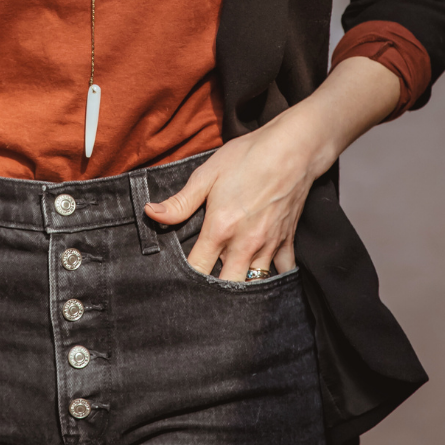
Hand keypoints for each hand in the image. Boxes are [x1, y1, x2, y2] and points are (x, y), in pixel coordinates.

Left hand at [142, 58, 400, 279]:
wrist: (294, 149)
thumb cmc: (248, 157)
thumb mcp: (207, 174)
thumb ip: (180, 202)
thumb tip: (151, 214)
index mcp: (221, 228)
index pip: (198, 269)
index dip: (185, 280)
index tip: (176, 283)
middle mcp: (245, 244)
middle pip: (227, 286)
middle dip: (214, 294)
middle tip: (201, 295)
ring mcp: (269, 245)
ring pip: (254, 283)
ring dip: (241, 288)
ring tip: (228, 293)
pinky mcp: (287, 241)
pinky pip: (282, 271)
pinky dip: (274, 278)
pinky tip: (262, 279)